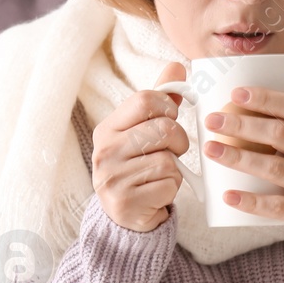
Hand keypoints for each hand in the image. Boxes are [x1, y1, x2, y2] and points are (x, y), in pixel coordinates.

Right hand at [91, 61, 188, 232]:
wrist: (124, 216)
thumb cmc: (137, 166)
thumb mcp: (142, 131)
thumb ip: (159, 100)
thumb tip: (177, 66)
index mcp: (107, 129)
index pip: (145, 100)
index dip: (168, 107)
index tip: (169, 119)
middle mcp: (104, 151)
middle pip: (164, 129)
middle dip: (178, 141)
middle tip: (171, 151)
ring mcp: (113, 178)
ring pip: (168, 159)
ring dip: (175, 168)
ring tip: (160, 174)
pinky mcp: (126, 202)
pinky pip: (168, 183)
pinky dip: (171, 188)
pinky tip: (157, 191)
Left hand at [200, 64, 283, 244]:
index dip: (267, 99)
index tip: (235, 93)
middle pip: (282, 135)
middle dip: (243, 125)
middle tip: (212, 120)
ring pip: (276, 169)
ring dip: (239, 159)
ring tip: (210, 150)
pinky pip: (278, 207)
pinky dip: (252, 202)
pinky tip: (227, 195)